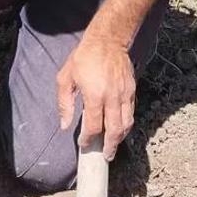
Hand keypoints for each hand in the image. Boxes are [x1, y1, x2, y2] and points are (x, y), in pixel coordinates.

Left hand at [56, 33, 135, 161]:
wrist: (108, 40)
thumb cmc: (84, 57)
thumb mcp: (66, 77)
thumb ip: (64, 103)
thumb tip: (65, 125)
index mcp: (95, 95)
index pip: (94, 126)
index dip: (89, 139)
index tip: (84, 143)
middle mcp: (112, 97)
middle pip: (115, 130)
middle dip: (110, 146)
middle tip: (106, 156)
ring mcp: (125, 94)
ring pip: (127, 124)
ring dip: (121, 138)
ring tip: (114, 145)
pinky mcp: (132, 90)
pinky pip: (131, 112)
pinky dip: (127, 124)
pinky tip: (120, 128)